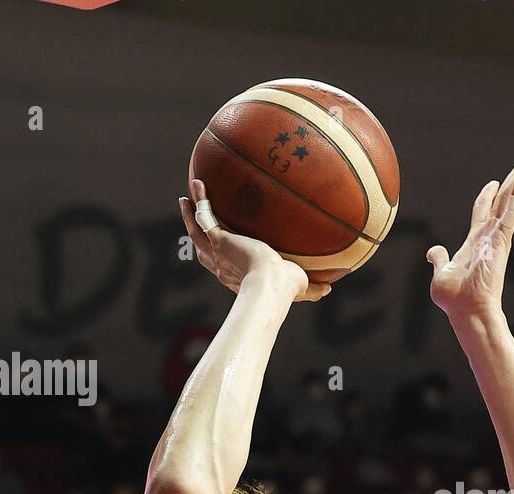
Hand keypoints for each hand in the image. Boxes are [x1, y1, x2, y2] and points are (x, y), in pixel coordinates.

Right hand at [179, 179, 331, 301]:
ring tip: (185, 200)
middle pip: (203, 250)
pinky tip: (197, 183)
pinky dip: (199, 199)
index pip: (225, 267)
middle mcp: (223, 266)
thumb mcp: (300, 286)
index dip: (222, 259)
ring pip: (196, 232)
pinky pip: (203, 216)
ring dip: (189, 216)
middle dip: (198, 236)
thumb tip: (328, 289)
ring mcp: (217, 253)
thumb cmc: (285, 290)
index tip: (224, 247)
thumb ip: (312, 288)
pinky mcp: (217, 240)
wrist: (271, 285)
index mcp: (238, 277)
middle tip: (195, 221)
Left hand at [426, 153, 513, 317]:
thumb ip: (439, 258)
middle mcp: (490, 234)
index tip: (493, 183)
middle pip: (505, 198)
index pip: (483, 209)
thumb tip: (434, 251)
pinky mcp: (502, 240)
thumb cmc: (456, 298)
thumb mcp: (441, 273)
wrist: (467, 311)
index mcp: (475, 239)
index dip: (488, 194)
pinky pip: (511, 211)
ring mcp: (498, 236)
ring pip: (512, 199)